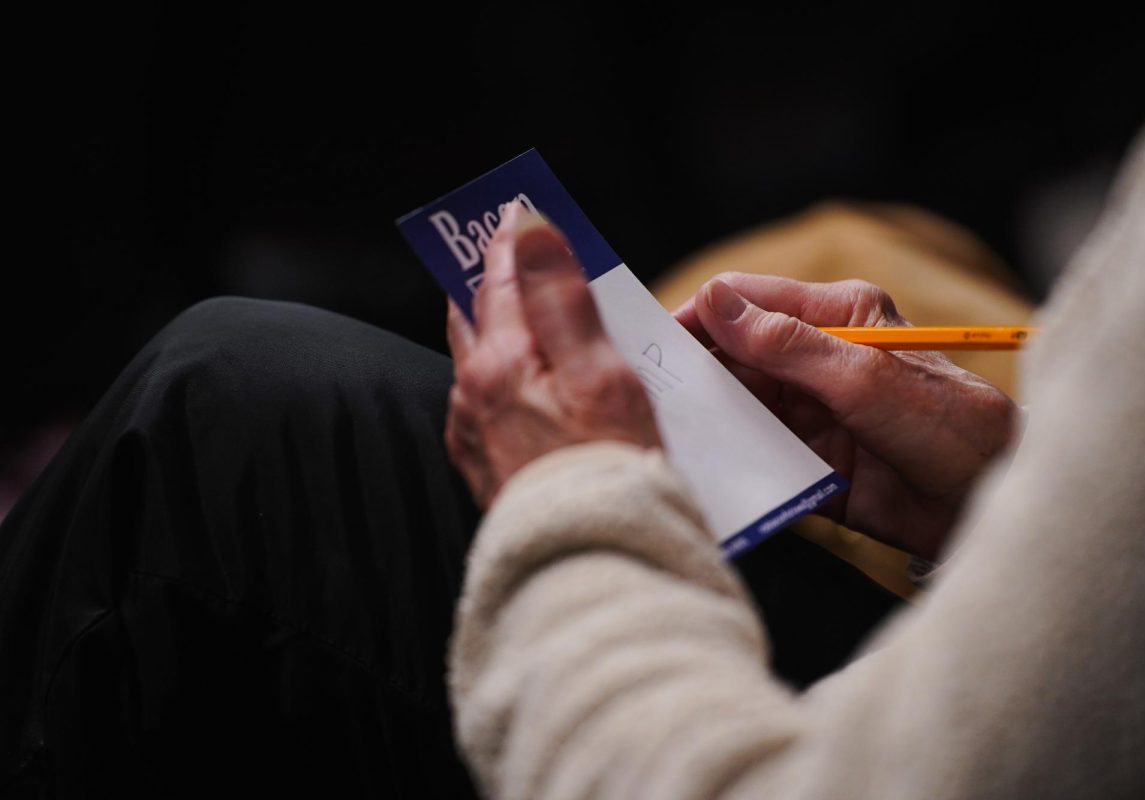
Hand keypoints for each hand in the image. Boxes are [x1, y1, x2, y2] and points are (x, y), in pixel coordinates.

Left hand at [445, 205, 660, 507]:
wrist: (591, 562)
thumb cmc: (609, 470)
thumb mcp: (600, 373)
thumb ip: (560, 299)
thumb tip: (530, 230)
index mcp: (499, 366)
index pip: (496, 281)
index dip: (510, 241)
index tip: (516, 210)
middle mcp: (472, 399)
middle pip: (476, 319)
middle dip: (491, 282)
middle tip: (507, 252)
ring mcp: (474, 438)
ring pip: (480, 364)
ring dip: (500, 332)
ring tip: (526, 315)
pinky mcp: (486, 471)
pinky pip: (487, 407)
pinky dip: (505, 381)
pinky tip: (530, 387)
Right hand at [674, 273, 1016, 558]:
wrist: (989, 508)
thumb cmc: (947, 427)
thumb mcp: (864, 378)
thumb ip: (787, 344)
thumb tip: (716, 302)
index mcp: (834, 316)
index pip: (746, 300)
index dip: (697, 317)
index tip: (653, 342)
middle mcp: (814, 359)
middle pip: (731, 355)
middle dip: (690, 372)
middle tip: (644, 394)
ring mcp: (807, 410)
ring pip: (733, 405)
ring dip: (701, 418)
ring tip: (659, 434)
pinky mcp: (805, 459)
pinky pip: (750, 453)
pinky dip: (723, 458)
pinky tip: (695, 467)